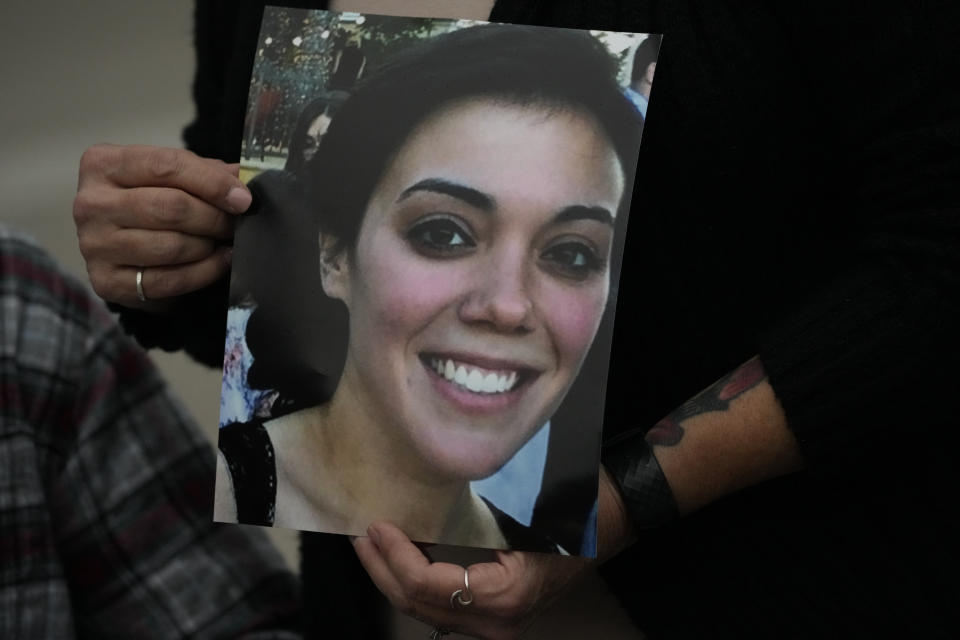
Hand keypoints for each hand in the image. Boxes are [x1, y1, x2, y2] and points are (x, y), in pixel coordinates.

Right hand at [73, 144, 251, 308]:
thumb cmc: (151, 202)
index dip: (212, 182)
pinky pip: (167, 281)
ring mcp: (94, 245)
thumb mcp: (174, 177)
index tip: (242, 199)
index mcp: (103, 164)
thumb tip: (246, 177)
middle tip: (235, 223)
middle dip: (214, 217)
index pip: (165, 166)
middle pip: (169, 207)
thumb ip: (206, 172)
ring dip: (208, 245)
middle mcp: (90, 203)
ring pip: (170, 246)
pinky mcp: (106, 282)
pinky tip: (218, 262)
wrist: (124, 249)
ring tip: (222, 241)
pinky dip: (203, 272)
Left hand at [352, 469, 633, 638]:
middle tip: (359, 535)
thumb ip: (472, 525)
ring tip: (372, 546)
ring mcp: (498, 625)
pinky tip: (403, 559)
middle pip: (419, 605)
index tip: (375, 527)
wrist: (614, 523)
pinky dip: (417, 585)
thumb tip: (415, 517)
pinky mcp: (497, 617)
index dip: (394, 558)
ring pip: (427, 612)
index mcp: (505, 596)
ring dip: (394, 578)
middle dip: (382, 570)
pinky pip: (445, 608)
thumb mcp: (523, 511)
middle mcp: (498, 622)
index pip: (427, 585)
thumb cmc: (574, 509)